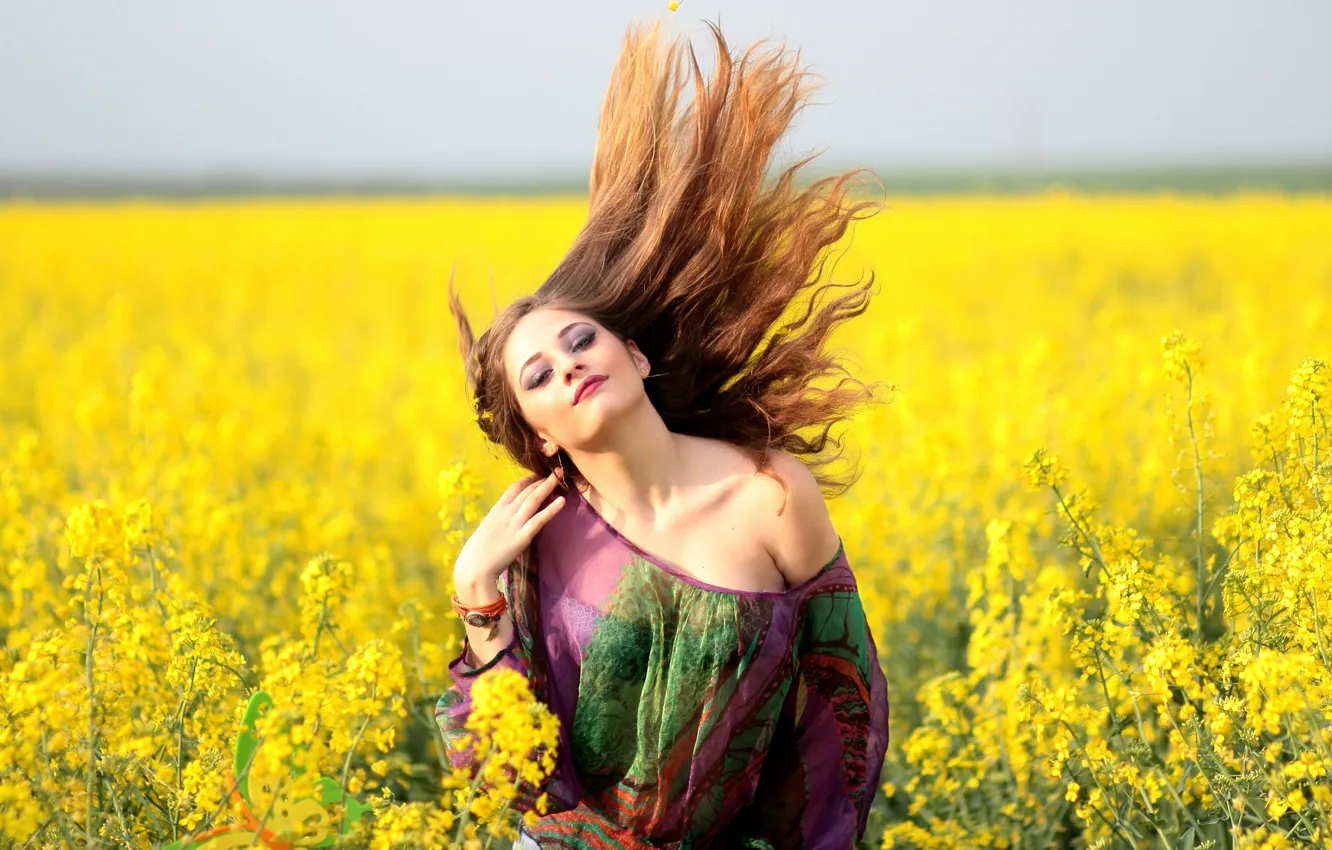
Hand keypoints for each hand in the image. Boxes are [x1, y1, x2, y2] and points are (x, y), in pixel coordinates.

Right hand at [453, 468, 565, 595]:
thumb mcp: (488, 528)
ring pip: (534, 500)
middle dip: (542, 479)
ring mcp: (515, 524)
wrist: (474, 566)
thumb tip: (509, 517)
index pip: (515, 488)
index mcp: (497, 509)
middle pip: (527, 490)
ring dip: (548, 486)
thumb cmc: (479, 551)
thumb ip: (500, 520)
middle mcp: (507, 513)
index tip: (539, 474)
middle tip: (557, 470)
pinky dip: (551, 510)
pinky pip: (539, 520)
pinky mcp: (522, 537)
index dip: (528, 479)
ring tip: (560, 476)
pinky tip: (562, 501)